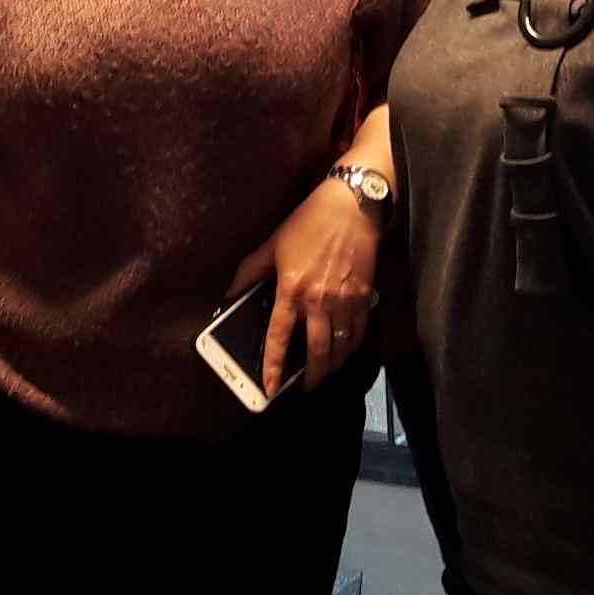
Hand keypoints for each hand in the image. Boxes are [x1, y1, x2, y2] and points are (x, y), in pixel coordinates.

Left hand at [228, 175, 384, 398]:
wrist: (350, 207)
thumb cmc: (308, 223)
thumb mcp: (272, 244)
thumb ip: (249, 272)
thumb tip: (230, 294)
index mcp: (291, 289)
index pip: (279, 337)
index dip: (274, 366)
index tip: (270, 388)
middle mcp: (318, 300)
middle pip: (318, 351)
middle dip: (313, 377)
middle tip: (307, 388)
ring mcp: (344, 300)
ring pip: (342, 346)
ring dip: (334, 365)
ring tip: (326, 371)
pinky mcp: (364, 295)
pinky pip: (359, 331)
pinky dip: (352, 346)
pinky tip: (346, 349)